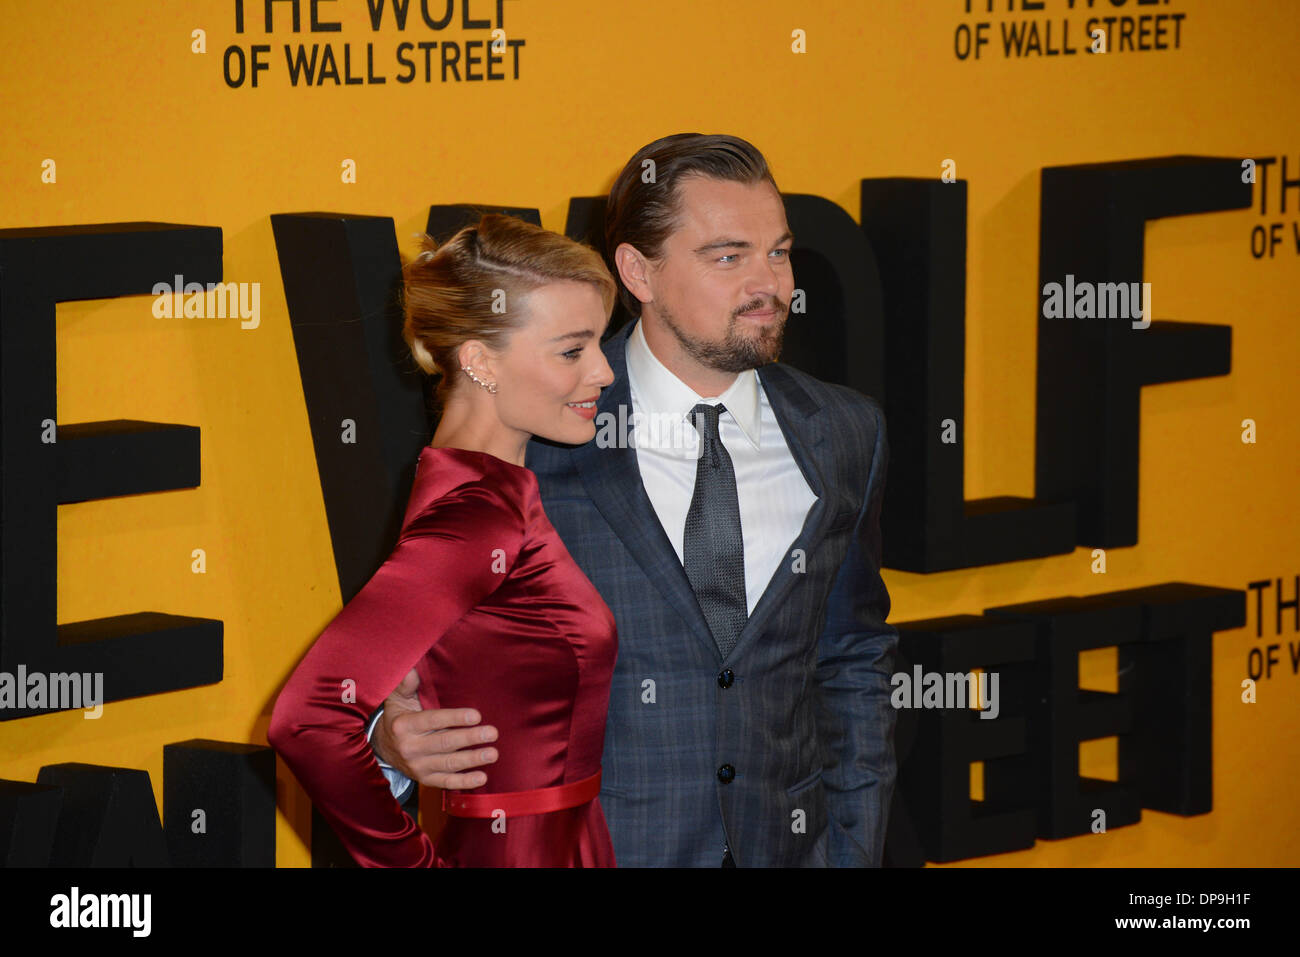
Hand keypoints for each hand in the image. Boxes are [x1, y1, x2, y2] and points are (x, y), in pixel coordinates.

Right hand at [373, 667, 498, 788]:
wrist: (382, 748)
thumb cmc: (398, 717)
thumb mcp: (398, 699)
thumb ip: (406, 684)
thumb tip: (412, 670)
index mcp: (404, 725)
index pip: (433, 721)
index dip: (455, 718)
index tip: (476, 715)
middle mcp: (409, 747)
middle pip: (444, 743)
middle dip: (470, 738)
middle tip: (492, 733)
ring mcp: (417, 766)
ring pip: (448, 763)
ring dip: (472, 759)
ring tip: (493, 753)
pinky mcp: (425, 779)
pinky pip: (446, 782)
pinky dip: (464, 782)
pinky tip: (482, 777)